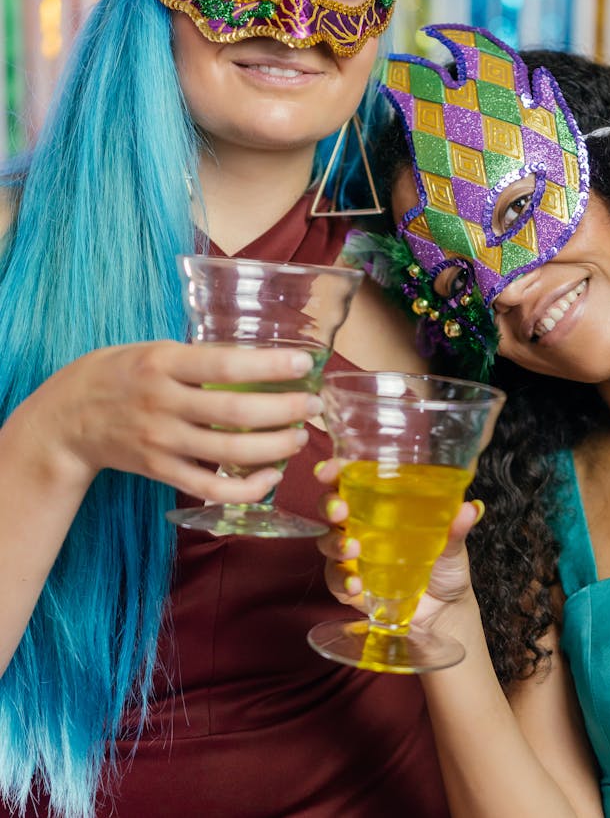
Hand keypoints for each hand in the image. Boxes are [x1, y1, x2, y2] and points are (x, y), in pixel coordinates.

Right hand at [11, 341, 321, 501]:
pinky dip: (247, 487)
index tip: (304, 363)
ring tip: (299, 437)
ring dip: (274, 448)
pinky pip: (210, 487)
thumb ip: (199, 357)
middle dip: (284, 411)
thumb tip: (260, 360)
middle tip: (314, 406)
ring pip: (229, 453)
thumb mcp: (155, 350)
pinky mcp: (160, 471)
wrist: (66, 418)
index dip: (269, 366)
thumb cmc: (120, 373)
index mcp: (163, 362)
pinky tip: (270, 475)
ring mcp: (161, 441)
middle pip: (236, 413)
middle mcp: (163, 402)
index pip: (225, 364)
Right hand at [314, 458, 482, 630]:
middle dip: (329, 504)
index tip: (328, 470)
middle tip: (340, 510)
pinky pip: (336, 581)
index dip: (334, 470)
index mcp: (381, 505)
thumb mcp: (453, 545)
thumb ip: (457, 529)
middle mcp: (361, 526)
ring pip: (328, 543)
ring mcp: (353, 557)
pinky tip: (356, 585)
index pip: (351, 480)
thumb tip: (471, 508)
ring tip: (352, 549)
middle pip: (331, 507)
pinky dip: (342, 582)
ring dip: (334, 543)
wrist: (444, 612)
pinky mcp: (351, 586)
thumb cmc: (445, 566)